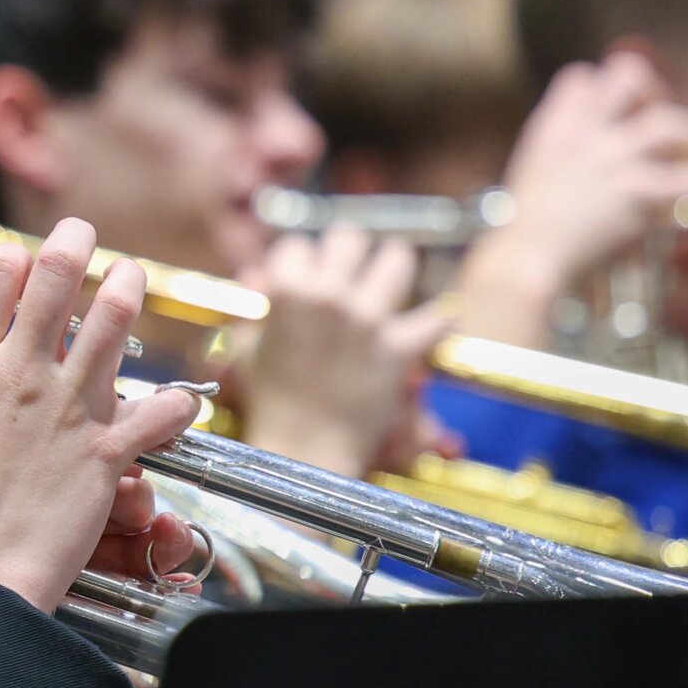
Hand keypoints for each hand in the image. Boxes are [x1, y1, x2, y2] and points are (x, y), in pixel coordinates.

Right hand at [0, 220, 204, 612]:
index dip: (11, 258)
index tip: (21, 261)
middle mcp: (19, 376)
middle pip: (56, 279)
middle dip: (75, 242)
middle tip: (82, 231)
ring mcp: (66, 410)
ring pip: (112, 323)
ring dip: (128, 290)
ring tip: (132, 275)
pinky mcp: (106, 450)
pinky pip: (160, 412)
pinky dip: (176, 406)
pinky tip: (179, 402)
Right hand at [231, 229, 448, 478]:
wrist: (302, 449)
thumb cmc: (269, 403)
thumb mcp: (247, 350)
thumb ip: (254, 308)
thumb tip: (257, 274)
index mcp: (287, 294)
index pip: (297, 247)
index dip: (299, 260)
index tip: (305, 273)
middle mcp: (331, 297)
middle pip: (349, 238)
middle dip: (349, 250)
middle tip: (351, 266)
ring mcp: (369, 321)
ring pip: (397, 260)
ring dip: (394, 265)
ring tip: (391, 277)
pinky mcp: (400, 348)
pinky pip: (437, 318)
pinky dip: (440, 320)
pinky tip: (438, 321)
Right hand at [458, 53, 687, 347]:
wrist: (524, 261)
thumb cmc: (525, 237)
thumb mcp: (533, 183)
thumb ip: (560, 164)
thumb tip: (586, 170)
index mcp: (554, 130)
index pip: (581, 78)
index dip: (604, 88)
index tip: (619, 112)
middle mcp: (585, 134)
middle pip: (630, 76)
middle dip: (657, 92)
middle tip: (664, 125)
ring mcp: (611, 158)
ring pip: (672, 123)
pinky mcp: (635, 190)